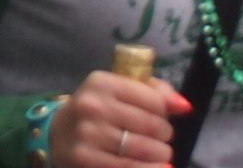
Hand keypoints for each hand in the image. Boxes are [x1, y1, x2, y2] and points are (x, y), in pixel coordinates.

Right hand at [50, 69, 192, 166]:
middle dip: (164, 135)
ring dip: (160, 155)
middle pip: (153, 126)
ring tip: (158, 154)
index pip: (153, 99)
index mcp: (102, 83)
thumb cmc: (97, 111)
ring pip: (146, 150)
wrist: (57, 135)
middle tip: (159, 139)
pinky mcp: (87, 160)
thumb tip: (185, 107)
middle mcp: (93, 106)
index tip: (160, 117)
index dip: (164, 112)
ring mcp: (89, 135)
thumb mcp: (118, 91)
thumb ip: (154, 92)